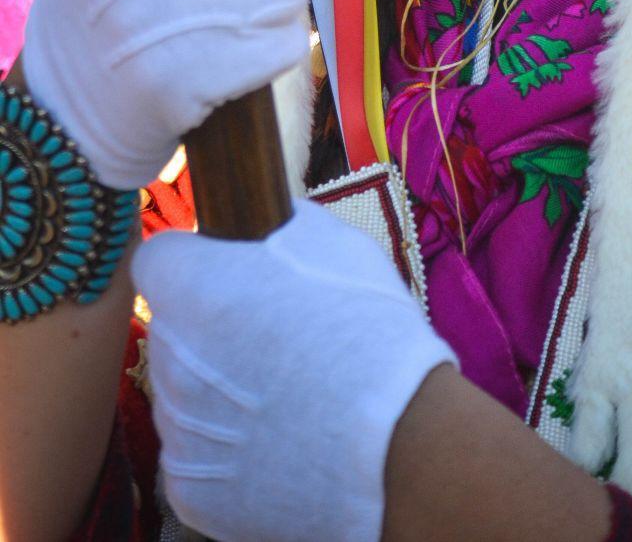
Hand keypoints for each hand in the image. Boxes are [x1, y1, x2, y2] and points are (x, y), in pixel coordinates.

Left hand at [133, 198, 455, 541]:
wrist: (391, 441)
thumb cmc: (366, 329)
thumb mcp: (333, 243)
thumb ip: (278, 226)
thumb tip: (259, 222)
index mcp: (193, 288)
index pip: (158, 259)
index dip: (194, 262)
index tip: (227, 273)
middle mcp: (169, 357)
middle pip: (173, 330)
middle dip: (208, 328)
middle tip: (270, 337)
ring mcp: (175, 429)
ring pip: (183, 392)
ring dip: (216, 387)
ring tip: (284, 394)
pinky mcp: (188, 490)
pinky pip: (195, 453)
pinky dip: (226, 447)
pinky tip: (276, 440)